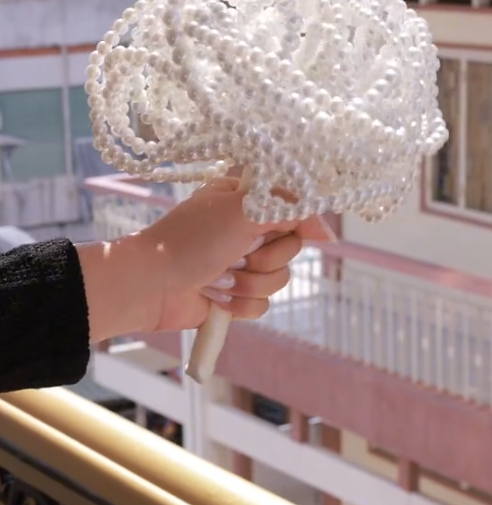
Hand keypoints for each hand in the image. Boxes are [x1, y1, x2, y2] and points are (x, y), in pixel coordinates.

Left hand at [145, 176, 334, 332]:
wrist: (151, 284)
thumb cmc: (190, 240)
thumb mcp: (243, 210)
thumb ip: (288, 209)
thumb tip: (327, 230)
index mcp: (247, 199)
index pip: (295, 206)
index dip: (303, 222)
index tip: (312, 234)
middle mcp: (246, 229)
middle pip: (291, 247)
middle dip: (266, 258)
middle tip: (238, 254)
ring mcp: (240, 263)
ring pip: (278, 279)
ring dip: (249, 283)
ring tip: (219, 278)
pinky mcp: (234, 295)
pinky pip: (262, 305)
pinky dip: (240, 305)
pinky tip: (217, 298)